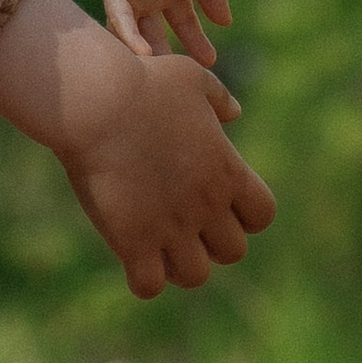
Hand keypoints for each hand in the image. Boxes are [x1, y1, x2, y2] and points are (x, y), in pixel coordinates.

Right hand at [0, 0, 275, 293]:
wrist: (98, 101)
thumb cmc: (142, 82)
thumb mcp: (190, 77)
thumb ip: (219, 98)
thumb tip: (236, 112)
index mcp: (226, 170)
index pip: (263, 215)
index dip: (244, 215)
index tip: (218, 203)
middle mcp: (206, 204)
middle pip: (233, 252)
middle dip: (212, 242)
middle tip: (184, 224)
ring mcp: (171, 226)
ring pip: (195, 276)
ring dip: (180, 265)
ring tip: (158, 244)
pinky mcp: (133, 240)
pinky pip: (149, 285)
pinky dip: (143, 278)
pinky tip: (130, 253)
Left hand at [100, 0, 231, 66]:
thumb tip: (226, 23)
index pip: (180, 21)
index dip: (194, 40)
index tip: (210, 62)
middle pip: (155, 32)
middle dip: (168, 55)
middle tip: (184, 79)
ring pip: (135, 32)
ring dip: (149, 53)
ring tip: (165, 76)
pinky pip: (120, 18)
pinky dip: (130, 37)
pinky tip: (144, 56)